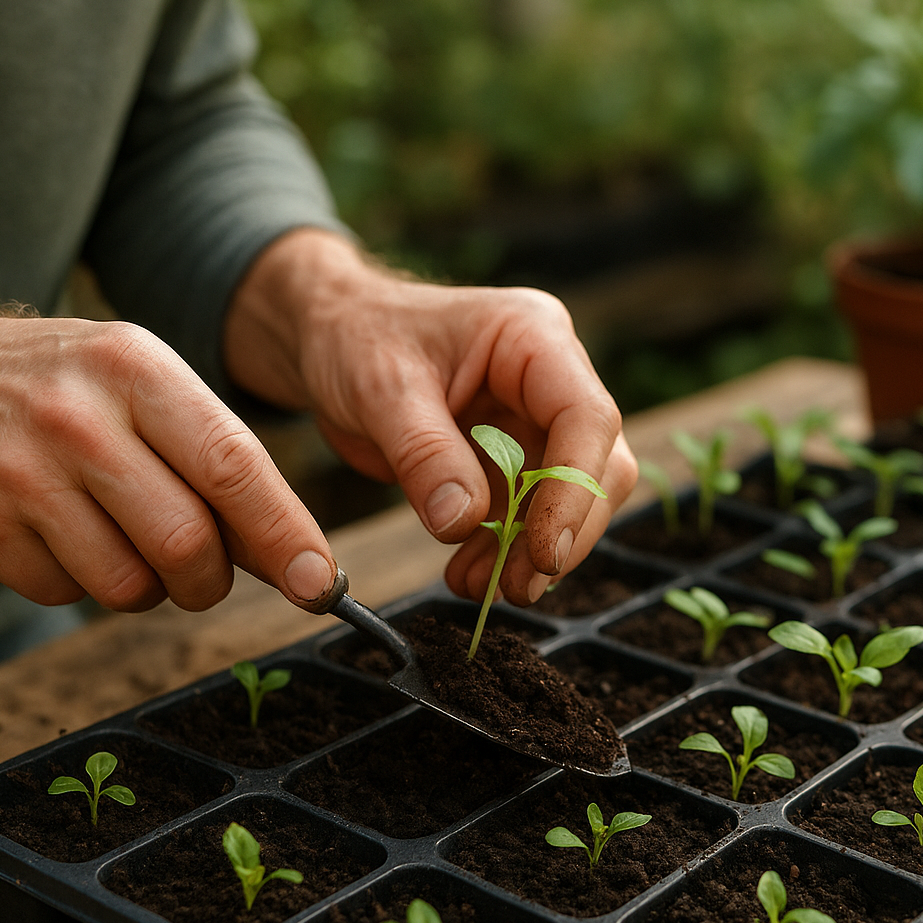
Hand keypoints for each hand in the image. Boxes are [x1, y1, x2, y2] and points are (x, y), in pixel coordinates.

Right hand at [0, 309, 338, 611]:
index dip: (285, 534)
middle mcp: (75, 418)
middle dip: (210, 578)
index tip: (322, 582)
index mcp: (135, 369)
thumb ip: (219, 458)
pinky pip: (65, 596)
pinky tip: (62, 534)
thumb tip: (297, 557)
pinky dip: (81, 584)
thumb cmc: (64, 388)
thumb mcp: (143, 383)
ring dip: (148, 587)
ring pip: (128, 586)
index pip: (231, 465)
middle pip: (185, 543)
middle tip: (203, 568)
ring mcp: (18, 476)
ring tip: (125, 539)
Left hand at [225, 228, 636, 604]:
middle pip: (594, 467)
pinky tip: (465, 573)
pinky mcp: (510, 458)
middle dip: (559, 532)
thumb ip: (424, 452)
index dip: (574, 491)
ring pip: (565, 500)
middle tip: (516, 586)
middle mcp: (549, 379)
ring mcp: (533, 420)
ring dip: (527, 552)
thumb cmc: (356, 336)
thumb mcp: (380, 387)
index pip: (586, 419)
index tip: (543, 551)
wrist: (328, 336)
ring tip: (475, 585)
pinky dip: (501, 550)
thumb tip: (461, 521)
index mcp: (535, 338)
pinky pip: (524, 513)